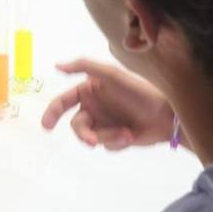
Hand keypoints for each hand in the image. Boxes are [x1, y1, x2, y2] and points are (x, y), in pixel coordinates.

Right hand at [41, 58, 173, 149]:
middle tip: (91, 142)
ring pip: (92, 137)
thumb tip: (57, 66)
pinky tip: (131, 135)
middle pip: (77, 125)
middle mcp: (94, 107)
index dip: (52, 113)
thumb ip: (83, 66)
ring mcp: (104, 124)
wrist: (165, 115)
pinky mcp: (115, 138)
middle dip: (85, 134)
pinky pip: (106, 145)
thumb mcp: (111, 74)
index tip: (46, 126)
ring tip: (127, 133)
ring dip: (108, 136)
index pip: (64, 101)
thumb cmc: (138, 91)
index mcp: (89, 91)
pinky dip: (117, 142)